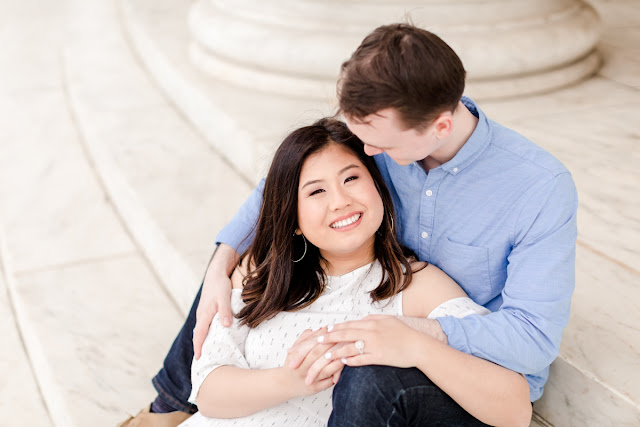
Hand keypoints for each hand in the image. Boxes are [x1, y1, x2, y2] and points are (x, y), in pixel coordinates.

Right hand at [193, 272, 232, 358]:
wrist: (215, 273)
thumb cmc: (220, 285)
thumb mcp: (224, 297)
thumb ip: (225, 311)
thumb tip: (226, 325)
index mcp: (204, 315)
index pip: (199, 335)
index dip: (198, 347)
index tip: (199, 359)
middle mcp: (201, 315)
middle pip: (198, 335)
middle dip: (199, 347)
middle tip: (203, 361)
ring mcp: (203, 313)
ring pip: (201, 330)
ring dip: (202, 341)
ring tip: (207, 352)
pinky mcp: (206, 310)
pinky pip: (204, 325)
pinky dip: (206, 333)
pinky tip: (212, 336)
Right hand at [282, 327, 344, 396]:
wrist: (284, 384)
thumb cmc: (292, 364)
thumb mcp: (294, 349)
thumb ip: (305, 337)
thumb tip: (319, 328)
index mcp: (295, 357)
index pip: (310, 344)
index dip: (321, 335)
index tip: (331, 328)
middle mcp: (301, 369)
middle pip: (317, 355)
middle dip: (330, 345)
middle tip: (341, 338)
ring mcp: (308, 380)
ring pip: (324, 370)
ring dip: (336, 362)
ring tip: (345, 353)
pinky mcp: (314, 389)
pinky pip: (327, 382)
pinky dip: (336, 375)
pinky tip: (343, 368)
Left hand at [306, 315, 426, 381]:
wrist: (418, 346)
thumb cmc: (403, 333)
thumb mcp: (387, 321)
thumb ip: (372, 320)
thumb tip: (360, 319)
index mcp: (371, 323)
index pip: (347, 325)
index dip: (334, 328)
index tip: (322, 331)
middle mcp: (370, 332)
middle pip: (344, 335)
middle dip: (328, 338)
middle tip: (316, 342)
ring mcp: (374, 345)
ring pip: (350, 347)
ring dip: (335, 352)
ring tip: (324, 357)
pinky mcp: (379, 357)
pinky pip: (361, 359)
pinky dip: (350, 361)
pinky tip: (342, 363)